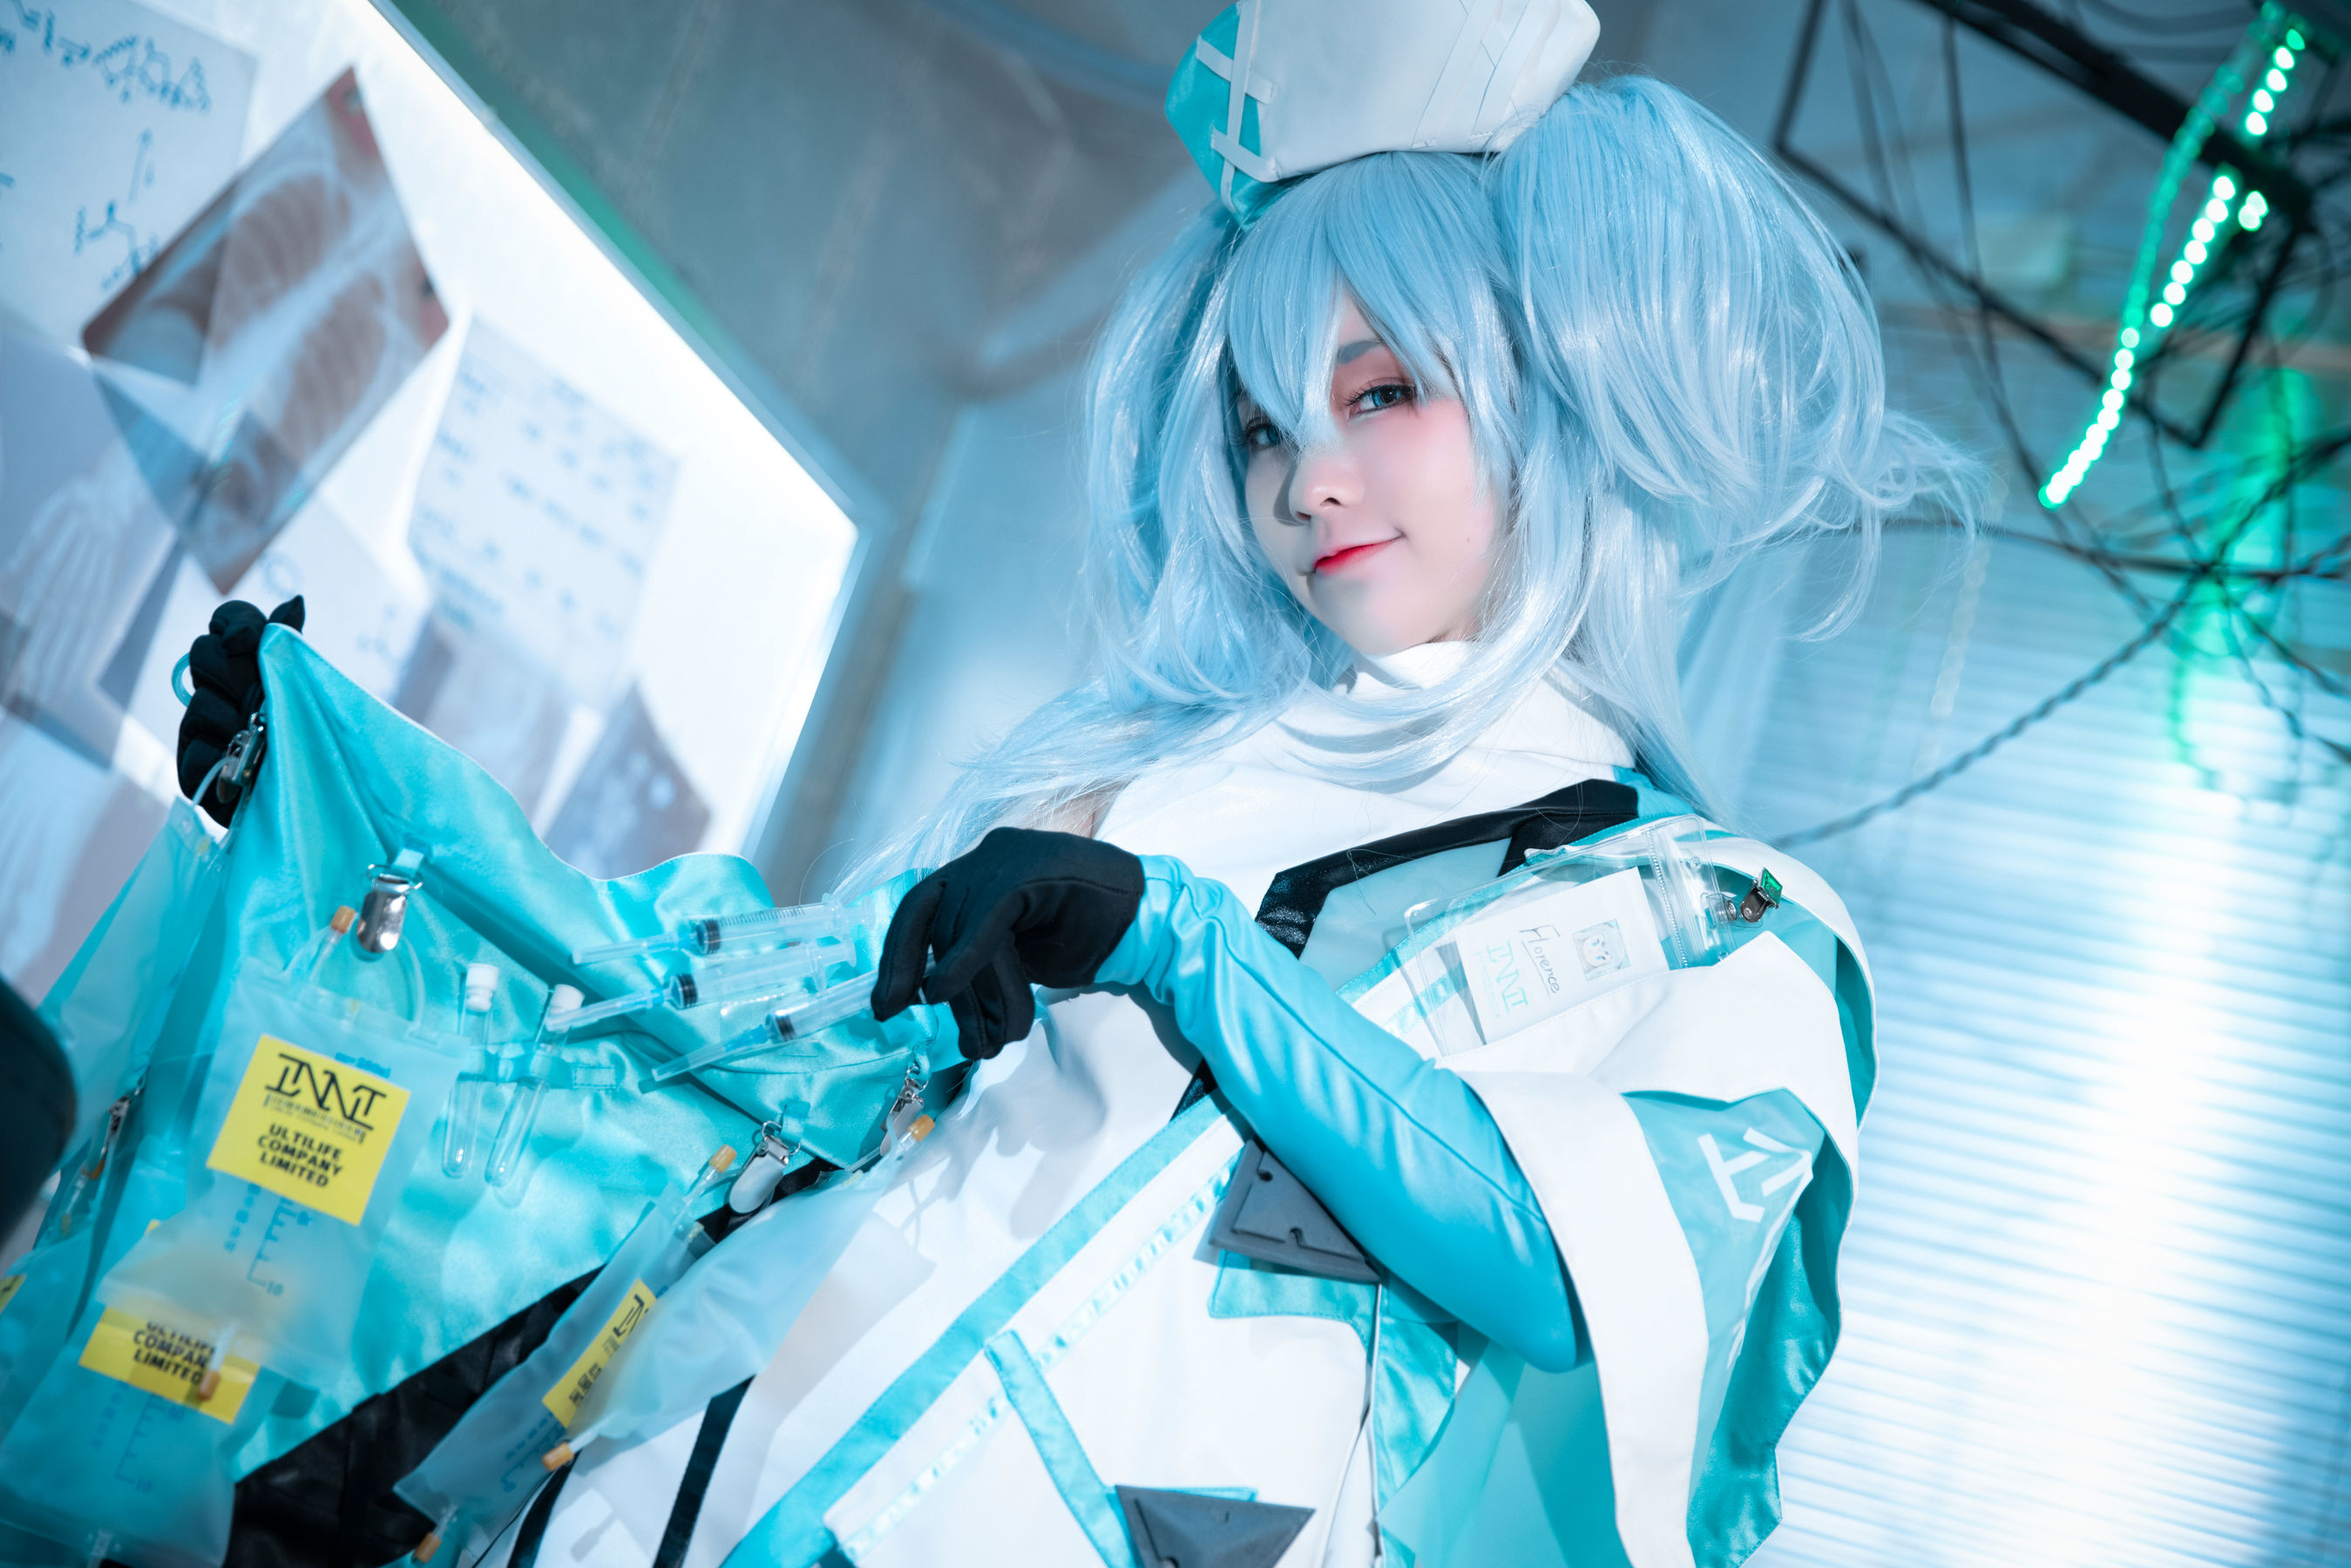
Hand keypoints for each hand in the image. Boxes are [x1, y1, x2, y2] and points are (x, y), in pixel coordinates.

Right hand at [177, 596, 303, 824]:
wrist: (307, 805)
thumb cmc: (308, 746)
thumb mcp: (305, 693)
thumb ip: (292, 648)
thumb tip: (295, 600)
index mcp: (244, 668)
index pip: (228, 621)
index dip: (235, 624)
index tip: (248, 641)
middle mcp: (215, 692)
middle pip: (204, 652)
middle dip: (237, 673)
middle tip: (261, 700)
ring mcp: (198, 728)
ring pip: (201, 700)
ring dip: (238, 720)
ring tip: (260, 741)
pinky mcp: (191, 765)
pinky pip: (196, 743)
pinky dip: (223, 752)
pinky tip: (242, 765)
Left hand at [872, 828, 1144, 1059]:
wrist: (1147, 921)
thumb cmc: (1084, 934)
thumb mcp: (1016, 950)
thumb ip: (975, 957)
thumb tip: (929, 995)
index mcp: (981, 868)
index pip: (921, 907)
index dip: (898, 955)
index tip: (886, 1003)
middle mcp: (988, 854)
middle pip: (932, 918)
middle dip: (912, 973)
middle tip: (902, 1017)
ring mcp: (1009, 857)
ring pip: (961, 929)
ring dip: (968, 994)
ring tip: (982, 1039)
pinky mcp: (1029, 873)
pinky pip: (985, 919)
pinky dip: (963, 960)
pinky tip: (947, 993)